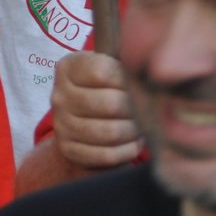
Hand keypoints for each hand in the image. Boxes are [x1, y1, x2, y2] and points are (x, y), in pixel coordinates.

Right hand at [49, 52, 141, 169]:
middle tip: (150, 111)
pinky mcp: (68, 149)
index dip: (128, 80)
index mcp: (69, 67)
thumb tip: (155, 62)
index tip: (141, 85)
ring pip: (110, 132)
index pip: (102, 72)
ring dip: (134, 131)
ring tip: (143, 127)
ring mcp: (61, 124)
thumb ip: (127, 60)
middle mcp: (59, 95)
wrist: (87, 119)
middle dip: (136, 110)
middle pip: (109, 104)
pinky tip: (133, 143)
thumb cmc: (109, 87)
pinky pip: (105, 154)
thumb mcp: (113, 66)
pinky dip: (127, 150)